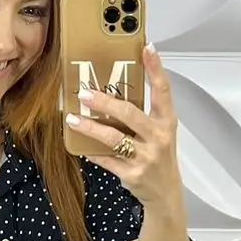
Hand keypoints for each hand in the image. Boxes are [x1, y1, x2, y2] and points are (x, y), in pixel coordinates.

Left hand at [66, 43, 181, 208]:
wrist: (165, 193)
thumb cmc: (159, 157)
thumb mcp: (159, 133)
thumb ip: (143, 114)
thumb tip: (113, 92)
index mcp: (166, 122)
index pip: (163, 90)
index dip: (155, 68)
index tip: (146, 47)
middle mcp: (158, 137)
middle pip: (129, 113)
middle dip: (105, 102)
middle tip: (84, 93)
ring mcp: (146, 157)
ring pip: (114, 138)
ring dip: (90, 127)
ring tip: (73, 119)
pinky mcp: (133, 174)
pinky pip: (106, 160)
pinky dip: (91, 152)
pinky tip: (79, 145)